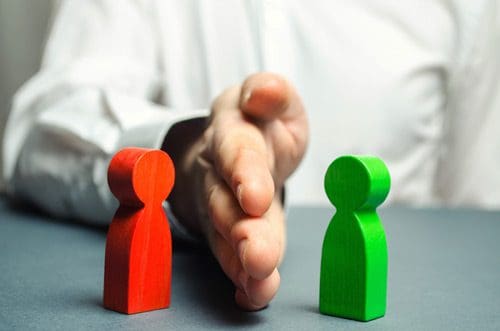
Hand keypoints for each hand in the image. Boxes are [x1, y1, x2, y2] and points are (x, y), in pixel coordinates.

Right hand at [169, 72, 307, 309]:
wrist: (237, 150)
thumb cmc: (260, 124)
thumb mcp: (273, 100)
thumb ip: (272, 93)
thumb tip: (263, 92)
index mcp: (233, 132)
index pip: (237, 151)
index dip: (244, 173)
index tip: (256, 198)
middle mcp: (220, 173)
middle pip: (225, 202)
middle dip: (241, 230)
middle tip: (258, 257)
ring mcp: (220, 205)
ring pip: (225, 235)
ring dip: (240, 261)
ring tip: (259, 284)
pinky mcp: (226, 232)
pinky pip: (230, 255)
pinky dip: (243, 278)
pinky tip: (255, 294)